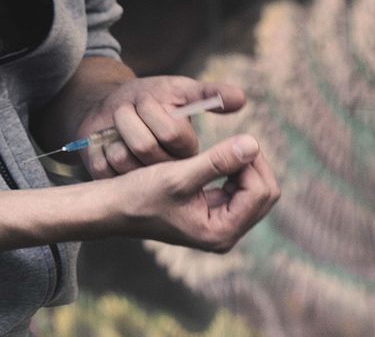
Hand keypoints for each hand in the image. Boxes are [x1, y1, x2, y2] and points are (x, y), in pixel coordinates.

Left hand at [76, 76, 245, 178]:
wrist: (112, 107)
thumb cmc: (151, 98)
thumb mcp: (180, 90)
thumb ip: (210, 94)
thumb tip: (242, 99)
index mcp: (186, 155)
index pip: (173, 135)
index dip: (157, 113)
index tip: (147, 100)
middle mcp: (165, 175)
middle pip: (145, 146)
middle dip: (133, 116)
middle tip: (131, 105)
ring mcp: (136, 182)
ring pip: (121, 157)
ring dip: (115, 128)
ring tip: (119, 120)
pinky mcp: (111, 182)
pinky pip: (101, 165)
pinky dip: (98, 144)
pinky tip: (104, 138)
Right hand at [106, 135, 278, 251]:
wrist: (111, 208)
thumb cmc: (138, 194)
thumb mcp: (177, 175)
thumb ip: (217, 160)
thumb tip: (253, 143)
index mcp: (220, 232)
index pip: (260, 193)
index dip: (251, 163)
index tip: (230, 141)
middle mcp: (224, 233)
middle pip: (264, 194)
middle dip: (253, 165)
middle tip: (232, 142)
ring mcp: (219, 224)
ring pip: (254, 190)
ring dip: (243, 166)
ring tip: (222, 149)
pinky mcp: (211, 213)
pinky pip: (238, 189)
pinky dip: (232, 171)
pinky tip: (215, 158)